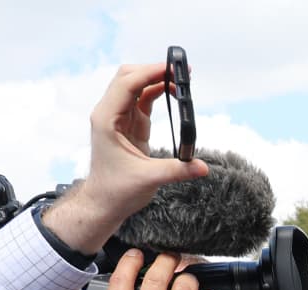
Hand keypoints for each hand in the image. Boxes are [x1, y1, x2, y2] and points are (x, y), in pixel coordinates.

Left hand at [39, 63, 209, 253]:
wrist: (104, 202)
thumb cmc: (116, 190)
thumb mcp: (148, 179)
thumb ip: (177, 170)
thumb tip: (203, 167)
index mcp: (107, 120)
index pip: (127, 85)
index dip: (149, 73)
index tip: (172, 69)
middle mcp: (110, 113)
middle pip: (129, 77)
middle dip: (154, 71)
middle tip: (181, 71)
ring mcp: (120, 117)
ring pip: (137, 85)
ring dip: (158, 80)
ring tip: (183, 80)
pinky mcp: (130, 124)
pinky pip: (143, 99)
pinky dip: (159, 92)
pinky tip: (176, 94)